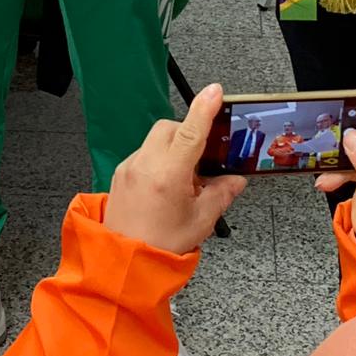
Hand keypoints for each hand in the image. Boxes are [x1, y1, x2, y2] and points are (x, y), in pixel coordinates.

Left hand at [104, 84, 245, 256]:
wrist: (124, 263)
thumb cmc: (161, 246)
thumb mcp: (201, 221)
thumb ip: (221, 195)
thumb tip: (235, 180)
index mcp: (168, 176)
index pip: (190, 132)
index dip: (204, 109)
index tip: (215, 92)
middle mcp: (145, 165)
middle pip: (171, 129)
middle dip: (189, 134)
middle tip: (202, 161)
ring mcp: (129, 167)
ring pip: (156, 140)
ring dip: (174, 148)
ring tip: (184, 181)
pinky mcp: (120, 173)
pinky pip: (144, 154)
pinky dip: (159, 160)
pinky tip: (166, 186)